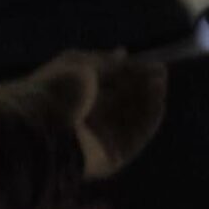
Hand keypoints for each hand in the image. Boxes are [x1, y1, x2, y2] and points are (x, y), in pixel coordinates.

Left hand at [30, 50, 167, 179]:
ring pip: (130, 116)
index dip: (129, 71)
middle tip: (162, 73)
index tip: (152, 62)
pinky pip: (135, 136)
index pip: (108, 80)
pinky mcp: (113, 155)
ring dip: (148, 100)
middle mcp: (88, 113)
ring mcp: (100, 135)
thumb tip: (123, 53)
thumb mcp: (81, 66)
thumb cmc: (59, 89)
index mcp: (75, 90)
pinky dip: (148, 120)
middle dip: (141, 84)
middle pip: (121, 98)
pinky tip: (159, 104)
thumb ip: (105, 62)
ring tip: (162, 85)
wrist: (45, 129)